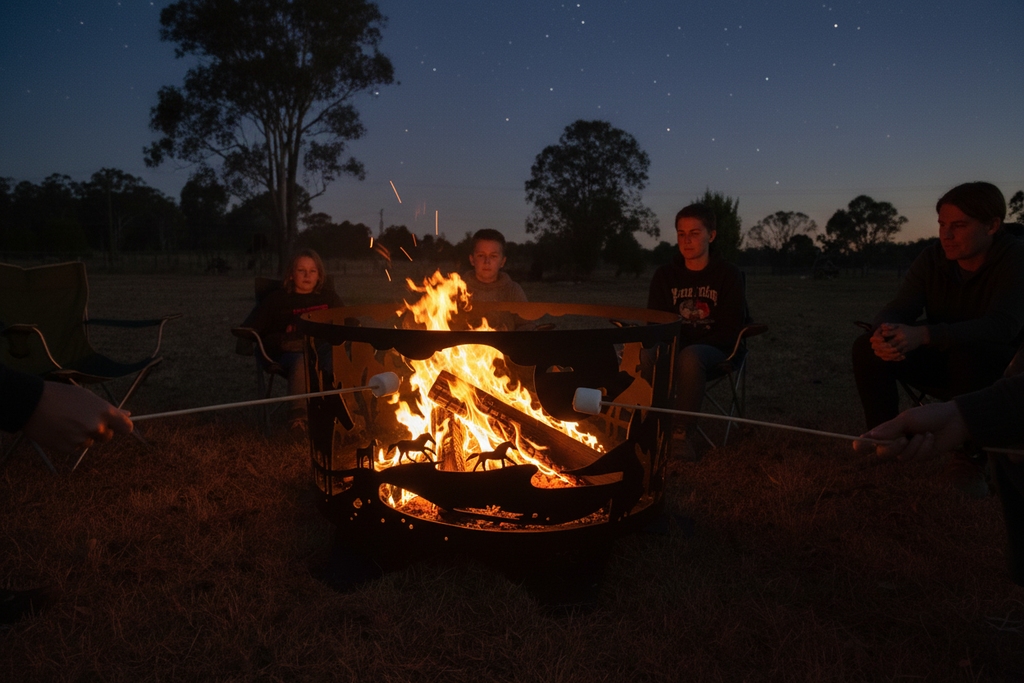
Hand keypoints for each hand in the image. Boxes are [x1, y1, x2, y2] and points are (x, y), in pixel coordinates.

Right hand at [22, 382, 132, 452]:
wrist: (30, 403)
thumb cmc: (60, 395)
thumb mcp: (87, 396)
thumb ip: (107, 409)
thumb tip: (128, 414)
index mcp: (103, 412)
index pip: (126, 427)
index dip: (122, 427)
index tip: (118, 426)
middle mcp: (95, 427)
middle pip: (107, 436)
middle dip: (99, 431)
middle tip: (82, 419)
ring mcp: (81, 439)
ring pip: (89, 442)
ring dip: (82, 436)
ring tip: (66, 422)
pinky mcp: (68, 448)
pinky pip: (74, 448)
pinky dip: (69, 441)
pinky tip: (58, 429)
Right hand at [852, 401, 969, 461]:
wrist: (954, 420)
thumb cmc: (929, 415)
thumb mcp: (907, 419)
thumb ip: (890, 428)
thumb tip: (870, 436)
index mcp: (888, 430)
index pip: (868, 441)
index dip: (861, 445)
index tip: (861, 445)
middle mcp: (895, 441)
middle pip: (882, 453)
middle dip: (893, 448)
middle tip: (903, 439)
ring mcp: (908, 450)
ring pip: (902, 457)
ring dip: (915, 445)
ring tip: (924, 433)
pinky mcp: (922, 456)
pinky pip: (917, 458)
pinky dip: (925, 447)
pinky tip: (931, 438)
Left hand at [869, 323, 928, 361]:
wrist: (921, 335)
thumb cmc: (907, 329)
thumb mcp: (899, 325)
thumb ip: (890, 325)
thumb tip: (882, 325)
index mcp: (898, 331)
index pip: (887, 334)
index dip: (880, 336)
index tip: (874, 338)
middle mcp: (901, 338)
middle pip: (889, 344)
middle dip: (880, 347)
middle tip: (874, 347)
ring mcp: (904, 345)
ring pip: (893, 351)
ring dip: (884, 353)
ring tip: (877, 353)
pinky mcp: (906, 350)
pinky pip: (898, 355)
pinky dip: (891, 357)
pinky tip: (884, 357)